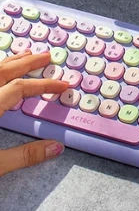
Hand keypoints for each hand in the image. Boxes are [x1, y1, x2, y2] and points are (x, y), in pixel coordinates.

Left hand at [0, 51, 68, 175]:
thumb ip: (25, 155)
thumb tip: (56, 147)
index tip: (62, 86)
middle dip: (26, 62)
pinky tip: (0, 73)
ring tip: (24, 55)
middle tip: (46, 56)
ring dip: (8, 62)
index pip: (19, 88)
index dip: (43, 85)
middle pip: (2, 71)